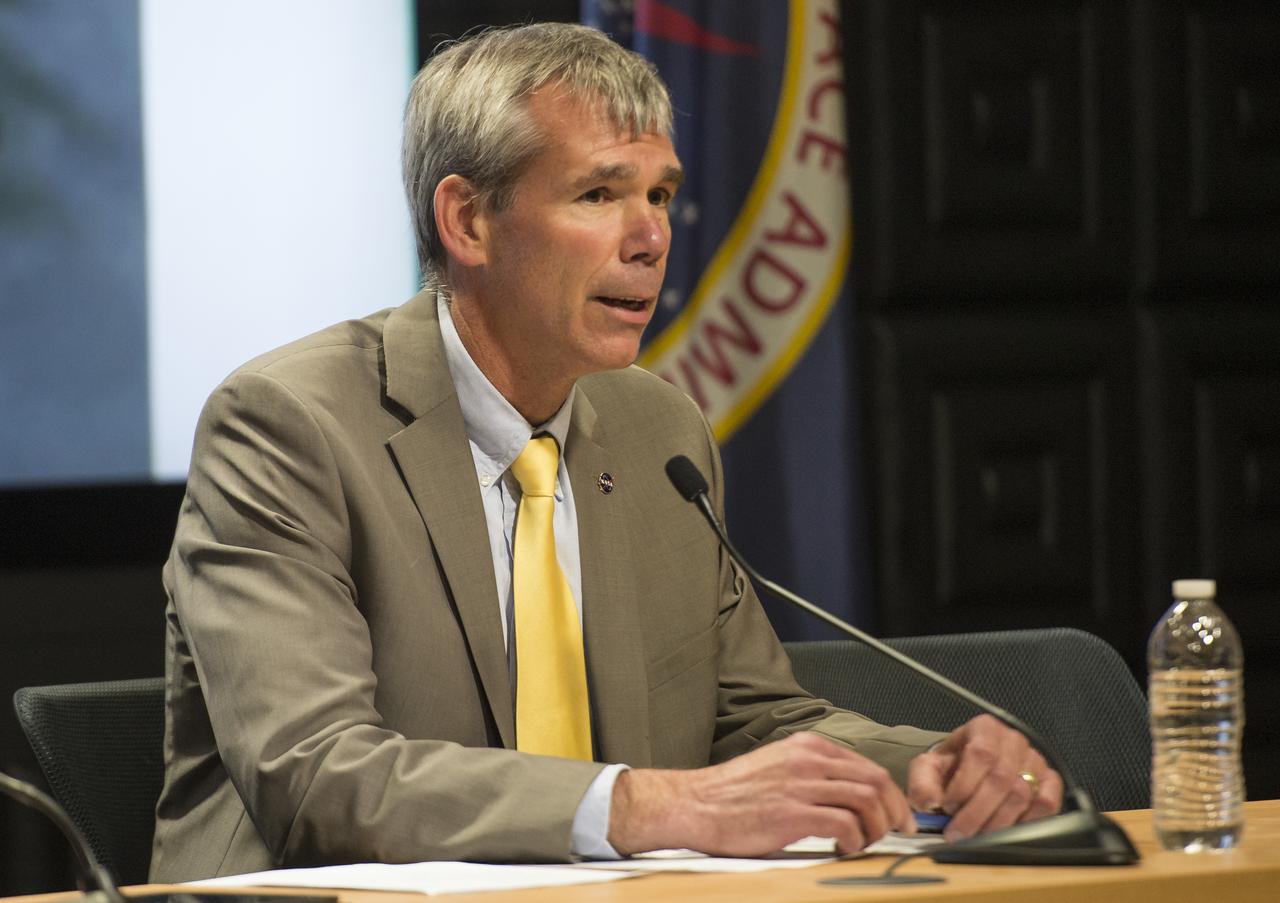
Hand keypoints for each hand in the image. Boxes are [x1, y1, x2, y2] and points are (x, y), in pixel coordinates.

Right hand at [608, 732, 915, 856]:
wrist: (696, 804)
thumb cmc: (732, 793)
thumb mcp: (777, 765)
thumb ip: (811, 772)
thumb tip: (847, 793)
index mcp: (806, 746)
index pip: (866, 764)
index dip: (890, 791)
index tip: (896, 811)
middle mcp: (807, 760)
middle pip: (874, 779)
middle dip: (894, 808)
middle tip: (899, 829)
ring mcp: (801, 785)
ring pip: (865, 800)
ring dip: (877, 826)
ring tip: (869, 842)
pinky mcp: (793, 814)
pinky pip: (845, 824)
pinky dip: (856, 840)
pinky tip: (847, 848)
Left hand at [907, 714, 1062, 841]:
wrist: (969, 771)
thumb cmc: (952, 767)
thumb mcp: (928, 768)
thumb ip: (922, 782)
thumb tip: (929, 802)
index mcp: (984, 728)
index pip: (981, 754)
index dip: (965, 785)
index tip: (948, 807)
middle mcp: (1013, 740)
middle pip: (1001, 779)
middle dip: (977, 812)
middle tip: (959, 833)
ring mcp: (1035, 760)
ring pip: (1023, 794)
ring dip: (997, 823)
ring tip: (976, 837)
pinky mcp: (1050, 781)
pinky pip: (1047, 803)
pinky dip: (1027, 822)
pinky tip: (1006, 833)